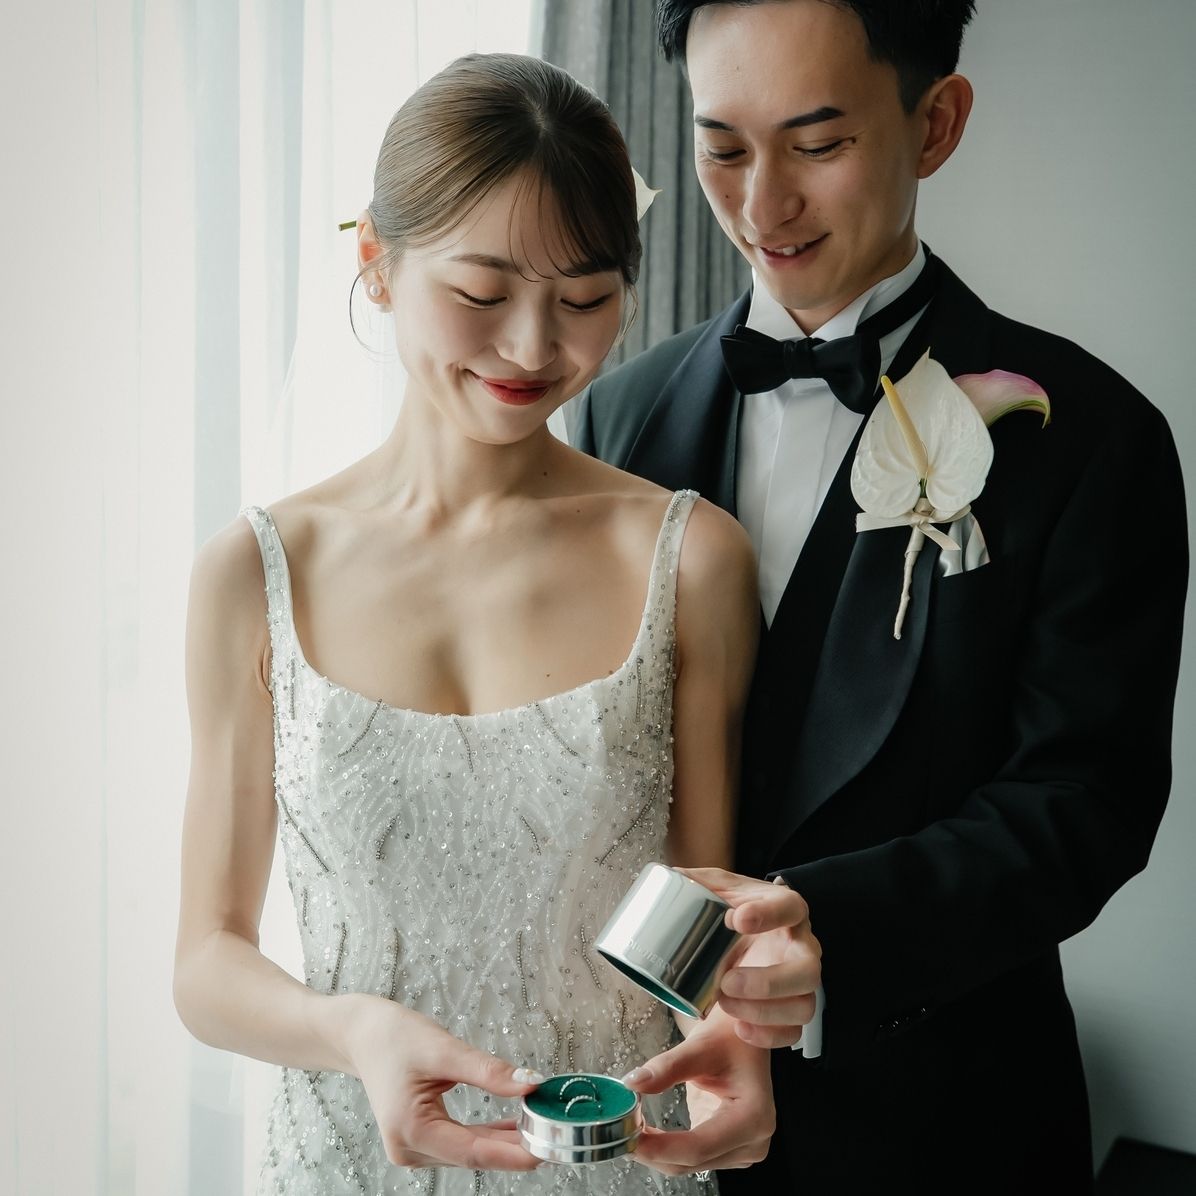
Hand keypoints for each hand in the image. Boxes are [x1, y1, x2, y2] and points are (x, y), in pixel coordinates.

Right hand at [338, 994, 542, 1169]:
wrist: (359, 1033)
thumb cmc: (392, 1036)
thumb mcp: (444, 1048)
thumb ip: (488, 1071)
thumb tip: (530, 1083)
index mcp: (410, 1130)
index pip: (474, 1152)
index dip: (513, 1152)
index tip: (546, 1147)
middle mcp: (408, 1148)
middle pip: (473, 1155)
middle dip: (514, 1144)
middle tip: (553, 1130)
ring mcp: (411, 1147)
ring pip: (468, 1151)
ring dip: (503, 1140)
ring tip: (539, 1123)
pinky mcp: (417, 1138)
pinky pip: (460, 1143)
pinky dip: (485, 1134)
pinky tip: (511, 1125)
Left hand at [621, 1012, 773, 1173]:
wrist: (742, 1036)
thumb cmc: (731, 1036)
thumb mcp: (700, 1046)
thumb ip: (666, 1067)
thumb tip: (632, 1084)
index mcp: (753, 1117)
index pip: (699, 1146)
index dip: (660, 1147)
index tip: (629, 1136)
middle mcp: (752, 1141)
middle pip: (692, 1160)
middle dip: (653, 1150)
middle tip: (619, 1129)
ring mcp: (742, 1149)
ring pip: (688, 1164)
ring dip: (656, 1150)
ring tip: (630, 1125)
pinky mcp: (728, 1149)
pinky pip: (690, 1156)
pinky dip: (665, 1147)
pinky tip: (645, 1131)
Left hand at [679, 867, 820, 1047]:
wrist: (743, 942)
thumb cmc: (732, 912)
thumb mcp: (717, 889)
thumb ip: (697, 881)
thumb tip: (671, 877)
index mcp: (786, 910)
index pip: (790, 907)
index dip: (769, 914)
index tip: (736, 919)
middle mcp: (801, 946)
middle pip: (806, 968)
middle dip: (769, 981)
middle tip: (726, 980)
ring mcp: (801, 982)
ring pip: (803, 1005)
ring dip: (763, 1011)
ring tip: (724, 1002)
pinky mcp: (793, 1010)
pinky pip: (793, 1032)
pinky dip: (767, 1034)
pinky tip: (739, 1027)